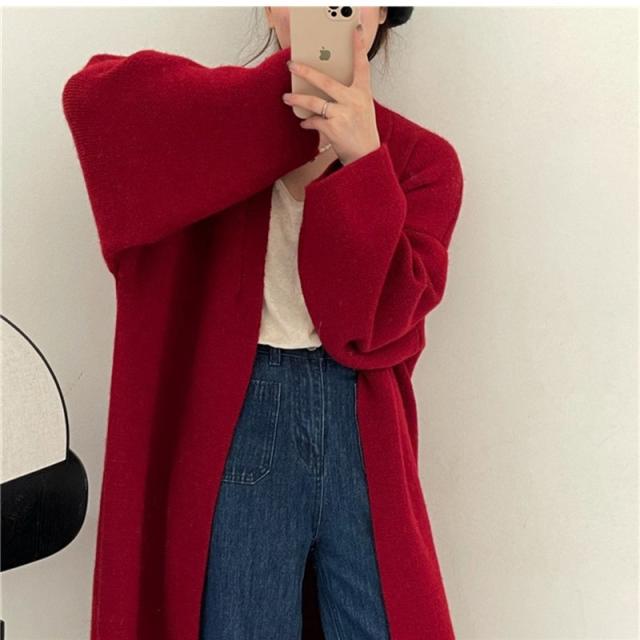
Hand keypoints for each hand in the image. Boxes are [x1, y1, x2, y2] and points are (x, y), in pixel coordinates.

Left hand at [282, 11, 380, 165]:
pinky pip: (314, 120)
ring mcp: (343, 114)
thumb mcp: (361, 108)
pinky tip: (305, 123)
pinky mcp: (333, 128)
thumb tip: (322, 85)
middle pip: (325, 81)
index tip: (354, 31)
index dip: (358, 48)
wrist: (365, 156)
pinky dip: (307, 122)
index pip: (362, 66)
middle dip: (305, 72)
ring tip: (287, 98)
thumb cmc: (361, 131)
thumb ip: (347, 95)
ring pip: (314, 102)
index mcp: (363, 93)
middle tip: (291, 65)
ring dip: (297, 100)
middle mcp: (354, 101)